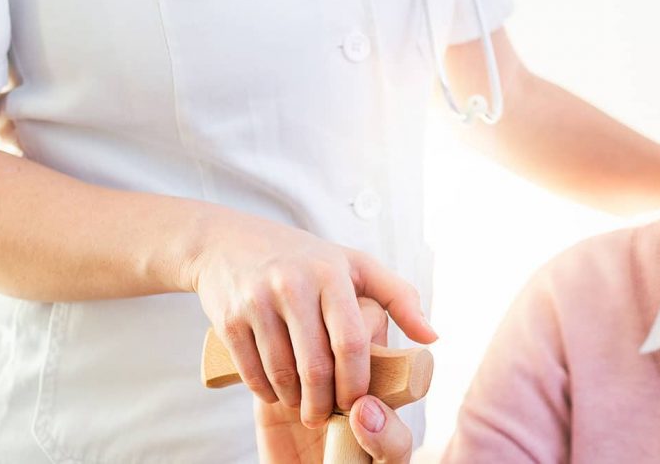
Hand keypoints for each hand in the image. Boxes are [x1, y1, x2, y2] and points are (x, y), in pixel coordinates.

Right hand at [189, 212, 436, 428]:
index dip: (357, 381)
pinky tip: (278, 394)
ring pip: (283, 374)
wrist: (227, 242)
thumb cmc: (304, 258)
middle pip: (316, 366)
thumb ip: (399, 297)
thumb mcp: (354, 265)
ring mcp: (257, 301)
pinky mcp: (229, 319)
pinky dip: (267, 392)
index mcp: (331, 272)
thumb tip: (432, 337)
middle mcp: (293, 284)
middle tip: (329, 416)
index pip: (351, 341)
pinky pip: (252, 372)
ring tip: (305, 406)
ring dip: (296, 401)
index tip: (358, 401)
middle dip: (325, 403)